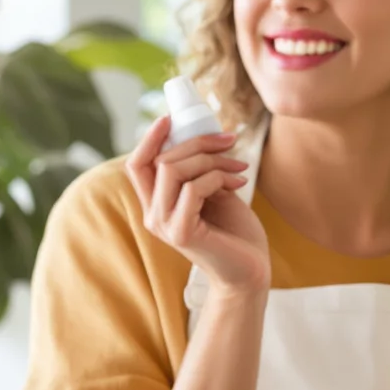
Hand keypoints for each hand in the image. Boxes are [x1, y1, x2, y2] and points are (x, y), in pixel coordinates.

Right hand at [126, 114, 269, 297]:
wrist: (252, 272)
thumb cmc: (236, 233)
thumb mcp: (214, 192)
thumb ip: (199, 171)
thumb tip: (201, 135)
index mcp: (157, 205)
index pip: (137, 165)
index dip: (150, 138)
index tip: (171, 118)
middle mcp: (154, 215)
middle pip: (160, 161)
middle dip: (197, 143)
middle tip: (229, 140)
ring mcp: (165, 226)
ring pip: (173, 170)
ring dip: (210, 160)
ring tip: (239, 166)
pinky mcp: (182, 233)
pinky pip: (193, 189)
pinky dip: (217, 178)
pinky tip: (238, 183)